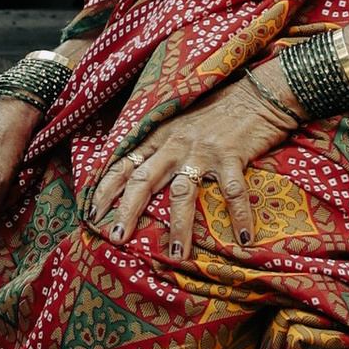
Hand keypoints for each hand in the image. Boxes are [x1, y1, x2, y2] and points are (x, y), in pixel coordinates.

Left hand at [85, 65, 299, 260]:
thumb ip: (161, 147)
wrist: (257, 94)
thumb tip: (140, 177)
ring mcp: (203, 150)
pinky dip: (239, 215)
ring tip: (176, 255)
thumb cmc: (219, 111)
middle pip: (143, 180)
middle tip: (116, 239)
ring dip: (179, 226)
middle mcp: (176, 143)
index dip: (105, 190)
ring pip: (183, 192)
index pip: (124, 164)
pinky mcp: (231, 155)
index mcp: (161, 136)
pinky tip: (243, 238)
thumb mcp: (181, 124)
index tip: (90, 215)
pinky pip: (232, 192)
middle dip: (127, 211)